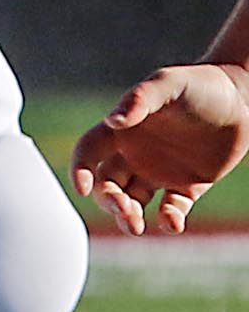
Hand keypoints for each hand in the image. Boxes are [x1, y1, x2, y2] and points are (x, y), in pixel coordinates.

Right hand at [74, 63, 248, 233]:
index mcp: (123, 131)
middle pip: (107, 184)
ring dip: (128, 216)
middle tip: (123, 209)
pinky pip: (171, 209)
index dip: (80, 170)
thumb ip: (140, 100)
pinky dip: (168, 220)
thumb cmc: (201, 84)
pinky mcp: (188, 187)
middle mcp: (135, 154)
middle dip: (108, 200)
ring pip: (132, 201)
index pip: (89, 152)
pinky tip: (173, 224)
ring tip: (136, 227)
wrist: (243, 98)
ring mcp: (160, 172)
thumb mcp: (169, 84)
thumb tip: (112, 121)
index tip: (83, 188)